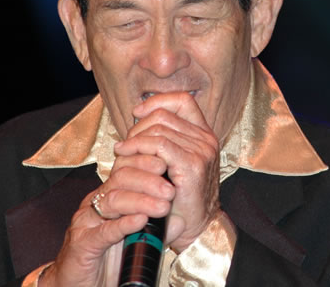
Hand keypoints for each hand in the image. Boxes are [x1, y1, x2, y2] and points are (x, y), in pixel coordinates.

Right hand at [40, 155, 174, 286]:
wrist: (79, 286)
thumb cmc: (107, 260)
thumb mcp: (138, 240)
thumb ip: (158, 230)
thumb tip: (179, 221)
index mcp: (107, 197)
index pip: (125, 169)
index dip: (144, 164)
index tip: (165, 164)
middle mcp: (95, 204)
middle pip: (119, 180)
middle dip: (147, 181)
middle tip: (169, 190)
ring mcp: (86, 223)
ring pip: (112, 201)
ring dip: (141, 201)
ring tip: (162, 206)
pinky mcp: (81, 244)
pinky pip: (103, 231)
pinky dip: (123, 224)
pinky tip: (141, 221)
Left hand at [115, 91, 221, 251]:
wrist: (196, 228)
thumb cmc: (182, 198)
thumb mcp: (177, 162)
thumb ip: (167, 139)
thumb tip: (140, 116)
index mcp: (205, 135)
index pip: (183, 100)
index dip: (158, 101)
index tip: (138, 112)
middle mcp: (207, 139)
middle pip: (164, 115)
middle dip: (139, 125)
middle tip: (125, 142)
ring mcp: (202, 151)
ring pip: (158, 128)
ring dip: (134, 138)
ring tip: (123, 151)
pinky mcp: (192, 165)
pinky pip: (158, 145)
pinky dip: (138, 146)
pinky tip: (126, 155)